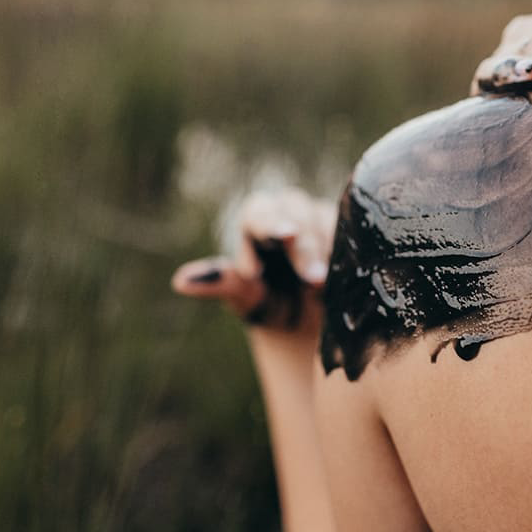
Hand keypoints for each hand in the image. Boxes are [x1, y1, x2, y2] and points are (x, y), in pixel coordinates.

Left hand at [172, 187, 335, 348]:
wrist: (306, 320)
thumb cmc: (269, 304)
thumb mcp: (246, 298)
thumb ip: (221, 284)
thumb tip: (180, 282)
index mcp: (256, 223)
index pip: (258, 213)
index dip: (270, 221)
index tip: (281, 236)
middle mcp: (289, 213)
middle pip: (295, 210)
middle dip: (303, 242)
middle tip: (312, 277)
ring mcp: (320, 220)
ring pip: (325, 218)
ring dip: (327, 248)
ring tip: (327, 281)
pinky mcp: (347, 231)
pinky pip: (352, 231)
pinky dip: (350, 249)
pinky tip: (349, 270)